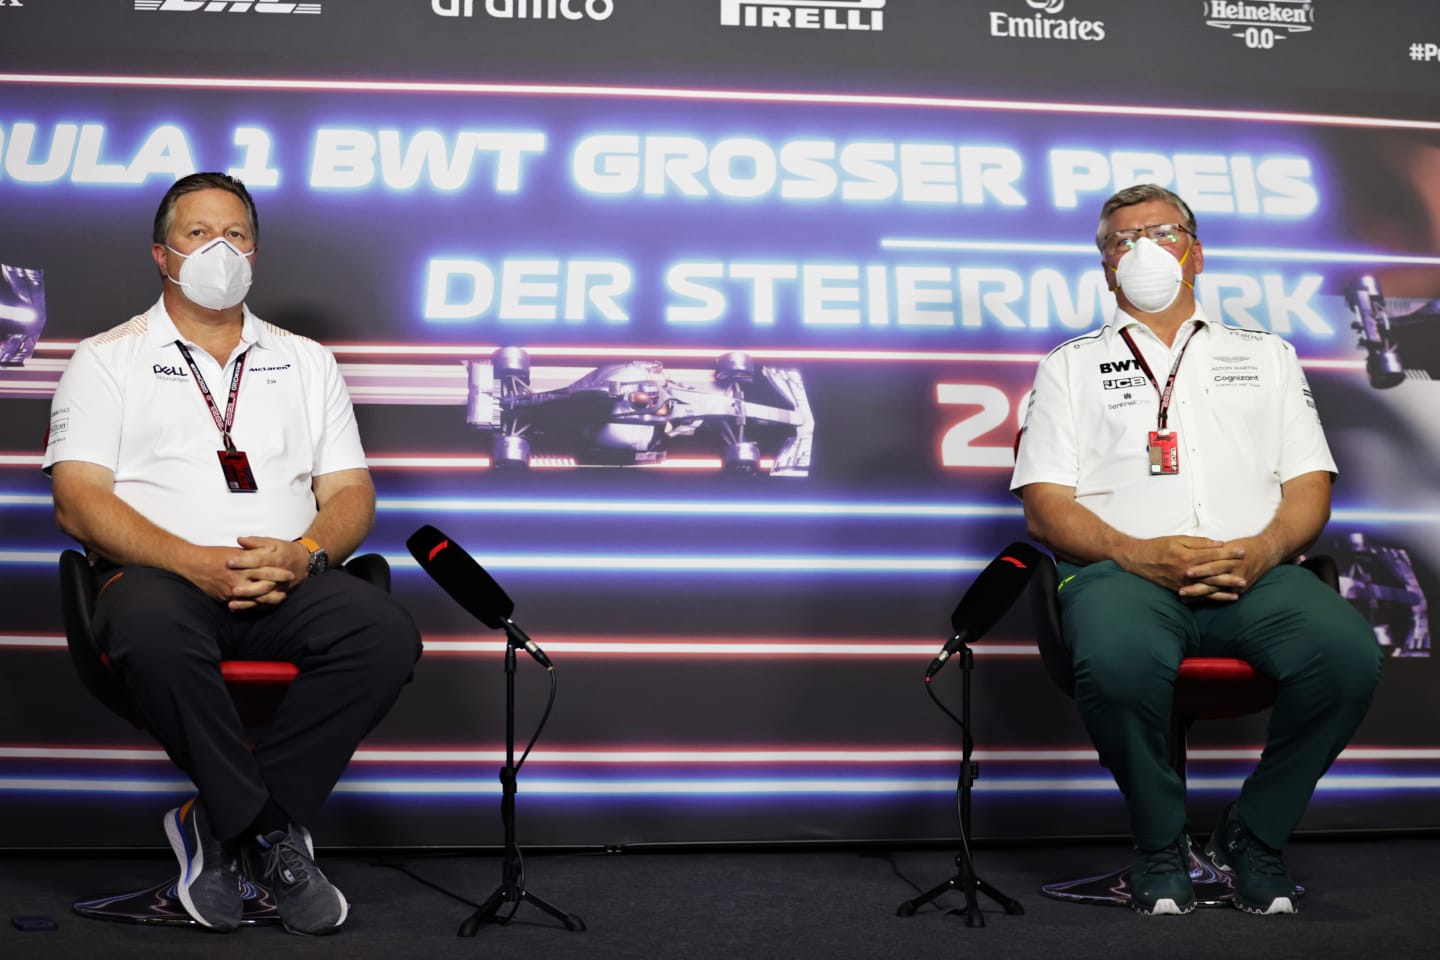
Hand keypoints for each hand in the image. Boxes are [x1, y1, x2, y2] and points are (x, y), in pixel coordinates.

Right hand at [181, 544, 293, 610]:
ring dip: (270, 599)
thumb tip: (271, 549)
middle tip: (288, 587)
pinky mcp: (225, 598)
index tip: (289, 573)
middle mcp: (238, 578)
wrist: (191, 565)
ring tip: (280, 597)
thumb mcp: (234, 550)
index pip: (266, 569)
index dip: (279, 573)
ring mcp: (232, 590)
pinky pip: (244, 605)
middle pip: (264, 585)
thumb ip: (252, 552)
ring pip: (256, 598)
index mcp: (242, 564)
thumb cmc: (214, 555)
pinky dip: (255, 605)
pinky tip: (263, 604)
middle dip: (278, 586)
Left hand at [231, 536, 310, 606]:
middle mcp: (279, 575)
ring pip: (264, 596)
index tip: (229, 562)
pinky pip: (265, 604)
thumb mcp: (273, 542)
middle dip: (246, 586)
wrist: (304, 563)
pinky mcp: (278, 595)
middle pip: (262, 581)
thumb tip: (239, 539)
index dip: (244, 562)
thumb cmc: (285, 551)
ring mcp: (280, 587)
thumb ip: (256, 542)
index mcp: (277, 559)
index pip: (259, 560)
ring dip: (248, 601)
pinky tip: (238, 609)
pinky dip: (252, 608)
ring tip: (231, 603)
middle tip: (230, 588)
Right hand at [1116, 536, 1238, 593]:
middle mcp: (1186, 572)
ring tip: (1239, 590)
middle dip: (1231, 574)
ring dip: (1225, 589)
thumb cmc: (1157, 546)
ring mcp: (1183, 583)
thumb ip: (1199, 543)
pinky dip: (1212, 597)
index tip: (1242, 552)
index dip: (1229, 553)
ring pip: (1208, 587)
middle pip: (1214, 574)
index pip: (1213, 555)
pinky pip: (1199, 595)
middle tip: (1246, 576)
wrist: (1137, 559)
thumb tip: (1218, 544)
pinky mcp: (1179, 590)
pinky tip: (1223, 598)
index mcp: (1187, 557)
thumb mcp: (1177, 539)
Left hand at [1178, 535, 1281, 602]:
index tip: (1186, 573)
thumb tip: (1192, 550)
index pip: (1214, 565)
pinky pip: (1221, 596)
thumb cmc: (1244, 547)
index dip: (1201, 570)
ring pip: (1216, 591)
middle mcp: (1235, 572)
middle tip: (1181, 591)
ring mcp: (1238, 583)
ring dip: (1199, 595)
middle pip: (1214, 581)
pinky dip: (1207, 599)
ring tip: (1184, 598)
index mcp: (1232, 559)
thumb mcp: (1228, 545)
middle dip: (1197, 587)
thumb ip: (1211, 549)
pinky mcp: (1240, 590)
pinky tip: (1194, 601)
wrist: (1267, 553)